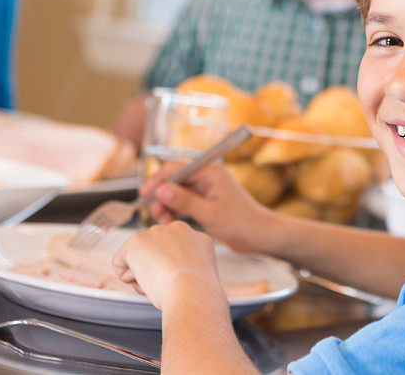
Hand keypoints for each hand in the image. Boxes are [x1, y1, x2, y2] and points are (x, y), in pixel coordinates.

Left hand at [112, 221, 222, 309]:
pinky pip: (120, 262)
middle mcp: (178, 229)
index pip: (176, 252)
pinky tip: (143, 282)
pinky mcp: (136, 241)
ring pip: (139, 257)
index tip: (178, 282)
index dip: (174, 271)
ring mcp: (156, 233)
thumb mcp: (202, 274)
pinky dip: (126, 277)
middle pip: (156, 252)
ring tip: (157, 284)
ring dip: (143, 274)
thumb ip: (190, 266)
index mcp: (198, 238)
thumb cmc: (198, 292)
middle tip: (166, 284)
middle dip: (156, 269)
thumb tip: (175, 271)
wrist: (190, 290)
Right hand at [140, 162, 272, 252]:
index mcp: (210, 172)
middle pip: (175, 180)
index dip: (159, 179)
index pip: (177, 168)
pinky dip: (176, 210)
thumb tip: (162, 189)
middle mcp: (208, 177)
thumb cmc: (241, 222)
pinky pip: (185, 201)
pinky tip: (172, 222)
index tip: (145, 193)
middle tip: (156, 213)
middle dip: (162, 195)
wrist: (259, 235)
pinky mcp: (207, 201)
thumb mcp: (210, 213)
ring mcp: (207, 189)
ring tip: (164, 221)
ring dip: (168, 205)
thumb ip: (185, 201)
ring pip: (178, 192)